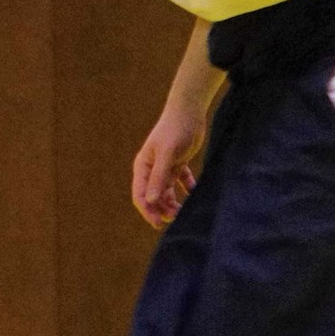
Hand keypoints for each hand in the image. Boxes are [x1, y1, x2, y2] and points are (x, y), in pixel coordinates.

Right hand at [131, 103, 205, 228]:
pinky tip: (194, 193)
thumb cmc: (175, 130)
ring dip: (173, 202)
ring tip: (185, 210)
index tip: (159, 223)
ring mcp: (165, 167)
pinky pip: (180, 182)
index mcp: (143, 167)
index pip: (140, 195)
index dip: (147, 211)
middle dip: (162, 209)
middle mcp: (151, 169)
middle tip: (177, 216)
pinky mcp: (178, 163)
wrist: (188, 112)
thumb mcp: (167, 154)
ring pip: (166, 192)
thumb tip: (149, 201)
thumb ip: (158, 177)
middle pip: (153, 196)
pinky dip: (186, 189)